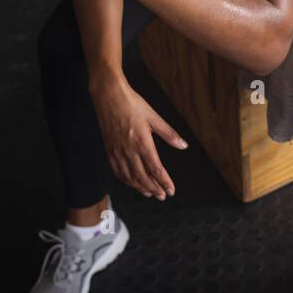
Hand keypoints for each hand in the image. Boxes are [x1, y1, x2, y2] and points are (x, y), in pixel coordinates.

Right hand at [89, 78, 187, 198]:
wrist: (109, 96)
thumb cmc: (133, 104)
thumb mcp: (154, 117)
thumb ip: (169, 134)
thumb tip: (183, 145)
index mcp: (142, 142)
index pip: (156, 169)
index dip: (164, 182)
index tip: (171, 190)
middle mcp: (129, 150)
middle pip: (143, 177)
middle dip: (154, 188)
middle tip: (163, 196)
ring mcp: (117, 152)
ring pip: (129, 177)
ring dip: (141, 187)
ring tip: (150, 193)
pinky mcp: (109, 150)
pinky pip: (118, 171)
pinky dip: (126, 180)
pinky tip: (132, 183)